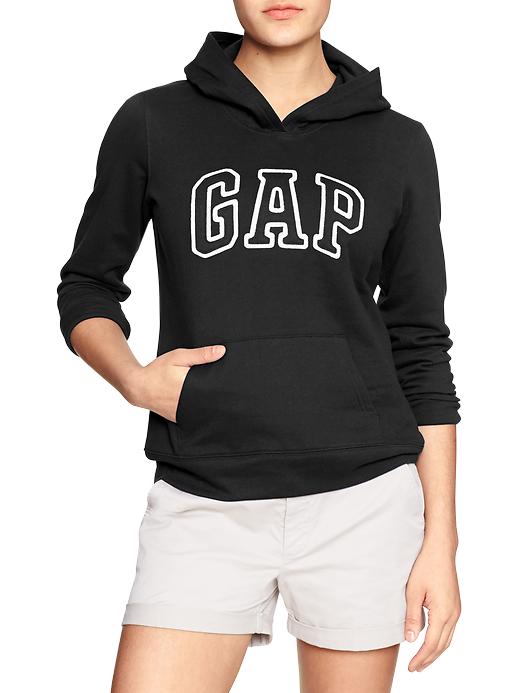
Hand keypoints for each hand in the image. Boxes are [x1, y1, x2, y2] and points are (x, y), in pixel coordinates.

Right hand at [125, 344, 225, 421]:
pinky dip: (198, 411)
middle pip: (210, 402)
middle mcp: (187, 403)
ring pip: (203, 411)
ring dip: (209, 405)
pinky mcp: (178, 418)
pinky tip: (203, 405)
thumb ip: (200, 355)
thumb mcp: (178, 356)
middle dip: (218, 397)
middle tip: (229, 392)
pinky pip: (193, 416)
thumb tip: (221, 351)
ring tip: (218, 399)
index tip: (232, 386)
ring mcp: (182, 413)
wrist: (138, 386)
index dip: (224, 389)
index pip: (213, 391)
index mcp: (189, 387)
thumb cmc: (157, 370)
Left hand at [405, 540, 460, 671]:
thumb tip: (411, 640)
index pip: (432, 644)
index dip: (421, 658)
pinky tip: (431, 641)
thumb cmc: (424, 566)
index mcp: (443, 612)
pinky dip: (440, 639)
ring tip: (422, 660)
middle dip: (428, 659)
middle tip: (415, 668)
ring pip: (447, 638)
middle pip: (442, 645)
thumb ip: (412, 617)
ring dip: (435, 651)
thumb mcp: (413, 591)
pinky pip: (449, 629)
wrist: (440, 549)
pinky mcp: (454, 604)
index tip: (410, 667)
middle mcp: (454, 614)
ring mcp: (456, 609)